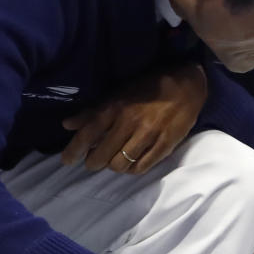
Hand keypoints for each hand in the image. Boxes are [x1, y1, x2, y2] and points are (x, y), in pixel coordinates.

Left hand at [61, 63, 207, 173]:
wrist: (186, 84)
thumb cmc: (148, 87)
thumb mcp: (118, 93)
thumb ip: (92, 111)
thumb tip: (67, 124)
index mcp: (115, 107)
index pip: (88, 133)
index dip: (74, 150)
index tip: (66, 161)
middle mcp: (129, 122)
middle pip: (102, 156)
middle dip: (94, 162)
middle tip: (94, 161)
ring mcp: (148, 135)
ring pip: (120, 164)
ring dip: (113, 166)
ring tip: (114, 161)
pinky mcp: (165, 145)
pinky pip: (142, 167)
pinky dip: (132, 169)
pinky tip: (131, 163)